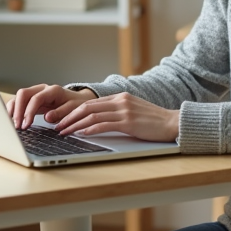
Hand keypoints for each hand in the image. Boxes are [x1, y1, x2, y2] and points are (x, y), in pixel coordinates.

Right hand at [7, 84, 96, 130]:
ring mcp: (36, 93)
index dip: (29, 112)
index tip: (26, 124)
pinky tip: (12, 119)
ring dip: (13, 110)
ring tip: (13, 124)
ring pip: (19, 97)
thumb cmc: (76, 104)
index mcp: (53, 90)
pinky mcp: (32, 99)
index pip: (36, 98)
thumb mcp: (73, 109)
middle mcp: (42, 89)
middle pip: (23, 94)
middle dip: (17, 110)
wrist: (79, 100)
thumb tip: (47, 117)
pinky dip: (14, 109)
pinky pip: (19, 102)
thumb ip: (61, 112)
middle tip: (17, 126)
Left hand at [53, 93, 178, 142]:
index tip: (63, 119)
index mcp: (120, 97)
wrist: (172, 123)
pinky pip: (104, 125)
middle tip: (57, 126)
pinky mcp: (129, 122)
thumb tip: (98, 121)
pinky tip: (81, 134)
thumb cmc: (153, 121)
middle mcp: (120, 101)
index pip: (90, 102)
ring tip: (64, 132)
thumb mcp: (133, 111)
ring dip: (75, 125)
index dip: (73, 111)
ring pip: (92, 116)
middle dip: (69, 117)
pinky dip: (90, 129)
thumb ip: (117, 112)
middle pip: (87, 107)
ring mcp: (124, 111)